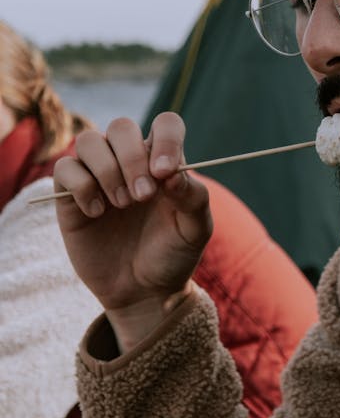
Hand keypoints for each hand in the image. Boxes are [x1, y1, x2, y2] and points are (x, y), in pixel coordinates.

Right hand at [54, 112, 211, 350]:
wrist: (144, 292)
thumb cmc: (173, 254)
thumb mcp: (195, 229)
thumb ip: (192, 197)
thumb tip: (170, 172)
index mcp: (163, 162)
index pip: (165, 124)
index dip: (165, 139)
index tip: (164, 173)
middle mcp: (129, 162)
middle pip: (121, 127)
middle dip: (132, 158)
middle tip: (143, 197)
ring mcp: (99, 176)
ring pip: (89, 141)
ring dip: (107, 170)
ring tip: (121, 205)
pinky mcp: (70, 196)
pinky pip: (65, 168)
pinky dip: (81, 187)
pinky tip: (97, 213)